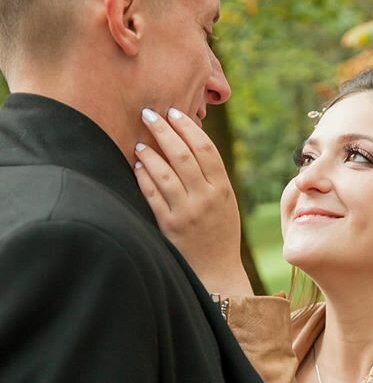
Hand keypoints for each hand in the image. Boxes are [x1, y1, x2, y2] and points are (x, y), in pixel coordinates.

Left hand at [134, 108, 252, 296]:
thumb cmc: (220, 231)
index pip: (205, 148)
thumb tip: (191, 140)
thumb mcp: (225, 201)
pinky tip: (136, 166)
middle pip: (183, 155)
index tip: (173, 111)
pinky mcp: (170, 226)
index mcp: (223, 188)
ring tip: (139, 142)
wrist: (217, 270)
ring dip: (149, 153)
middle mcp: (206, 198)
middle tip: (148, 114)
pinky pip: (153, 196)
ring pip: (165, 173)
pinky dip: (143, 178)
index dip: (188, 127)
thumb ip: (211, 175)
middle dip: (164, 130)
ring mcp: (187, 212)